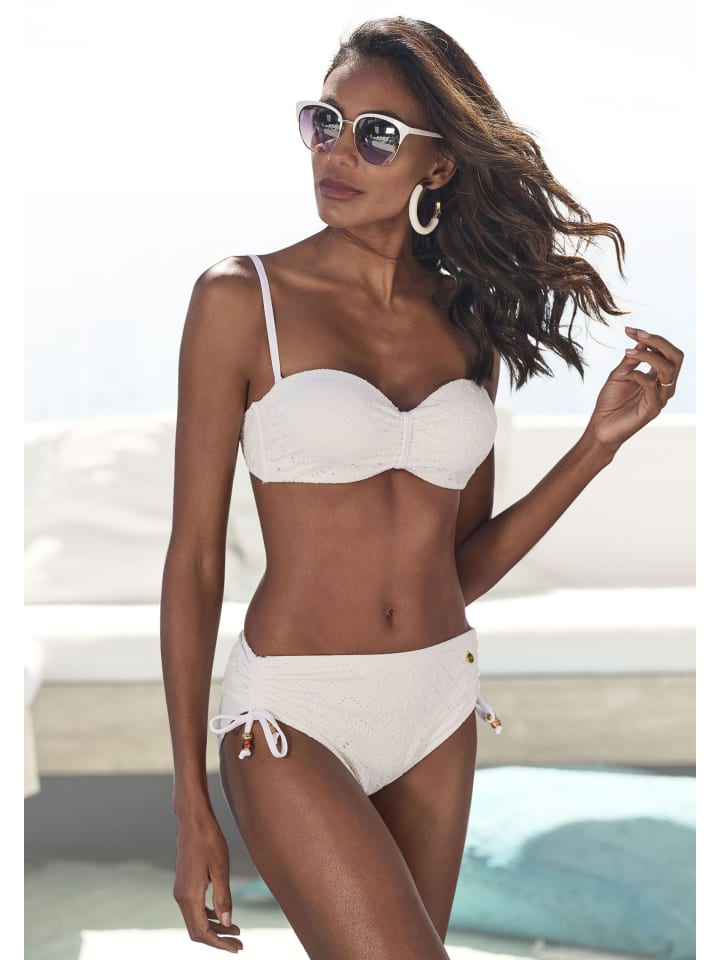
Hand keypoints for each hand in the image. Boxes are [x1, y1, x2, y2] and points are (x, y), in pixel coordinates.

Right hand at [173, 813, 242, 951]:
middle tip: (239, 943)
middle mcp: (181, 897)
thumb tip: (228, 923)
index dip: (220, 944)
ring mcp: (181, 890)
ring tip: (236, 930)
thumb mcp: (221, 869)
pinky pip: (194, 909)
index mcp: (189, 896)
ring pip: (196, 921)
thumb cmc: (209, 840)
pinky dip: (208, 916)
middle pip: (197, 931)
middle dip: (218, 940)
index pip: (202, 932)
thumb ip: (223, 898)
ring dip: (214, 928)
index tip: (237, 949)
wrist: (193, 820)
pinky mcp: (184, 884)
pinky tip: (223, 915)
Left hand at [586, 326, 683, 453]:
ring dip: (649, 356)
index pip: (666, 352)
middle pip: (676, 357)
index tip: (630, 330)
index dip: (651, 338)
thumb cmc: (610, 402)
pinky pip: (652, 386)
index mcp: (658, 377)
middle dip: (658, 342)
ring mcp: (660, 398)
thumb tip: (641, 341)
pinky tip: (627, 374)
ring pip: (668, 369)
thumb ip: (631, 359)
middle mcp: (664, 386)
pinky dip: (639, 375)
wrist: (600, 427)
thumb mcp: (619, 374)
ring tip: (629, 351)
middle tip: (638, 335)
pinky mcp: (653, 409)